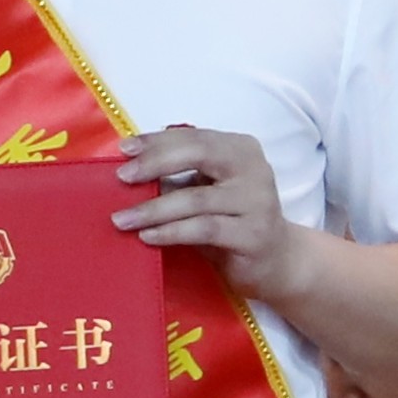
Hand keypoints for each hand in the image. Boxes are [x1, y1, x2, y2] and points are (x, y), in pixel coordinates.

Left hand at [115, 122, 298, 299]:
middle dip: (155, 164)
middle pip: (200, 155)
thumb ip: (180, 174)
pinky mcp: (254, 235)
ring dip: (153, 209)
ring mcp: (257, 202)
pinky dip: (171, 231)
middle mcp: (254, 169)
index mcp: (241, 150)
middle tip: (121, 178)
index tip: (123, 150)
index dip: (157, 141)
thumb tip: (131, 165)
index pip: (194, 137)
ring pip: (196, 199)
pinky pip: (204, 229)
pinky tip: (148, 236)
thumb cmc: (232, 221)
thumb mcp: (207, 190)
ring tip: (121, 219)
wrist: (276, 260)